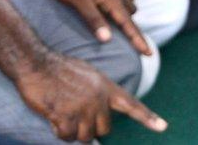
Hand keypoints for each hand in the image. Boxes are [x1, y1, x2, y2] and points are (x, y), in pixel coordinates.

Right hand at [16, 53, 167, 141]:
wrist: (34, 62)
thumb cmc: (56, 67)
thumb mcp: (86, 74)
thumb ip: (97, 92)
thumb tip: (102, 111)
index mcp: (104, 86)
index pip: (130, 105)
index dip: (147, 118)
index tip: (162, 127)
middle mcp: (97, 98)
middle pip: (104, 130)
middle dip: (88, 127)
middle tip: (72, 115)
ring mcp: (82, 107)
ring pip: (85, 136)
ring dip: (72, 131)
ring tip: (60, 114)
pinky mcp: (66, 115)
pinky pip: (67, 137)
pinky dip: (59, 132)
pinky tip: (52, 118)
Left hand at [45, 0, 150, 55]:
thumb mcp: (78, 3)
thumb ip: (94, 20)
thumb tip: (108, 39)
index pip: (128, 23)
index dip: (138, 39)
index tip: (149, 53)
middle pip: (131, 14)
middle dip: (131, 28)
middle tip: (131, 44)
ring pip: (128, 4)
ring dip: (126, 15)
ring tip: (120, 27)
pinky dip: (122, 3)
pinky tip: (113, 9)